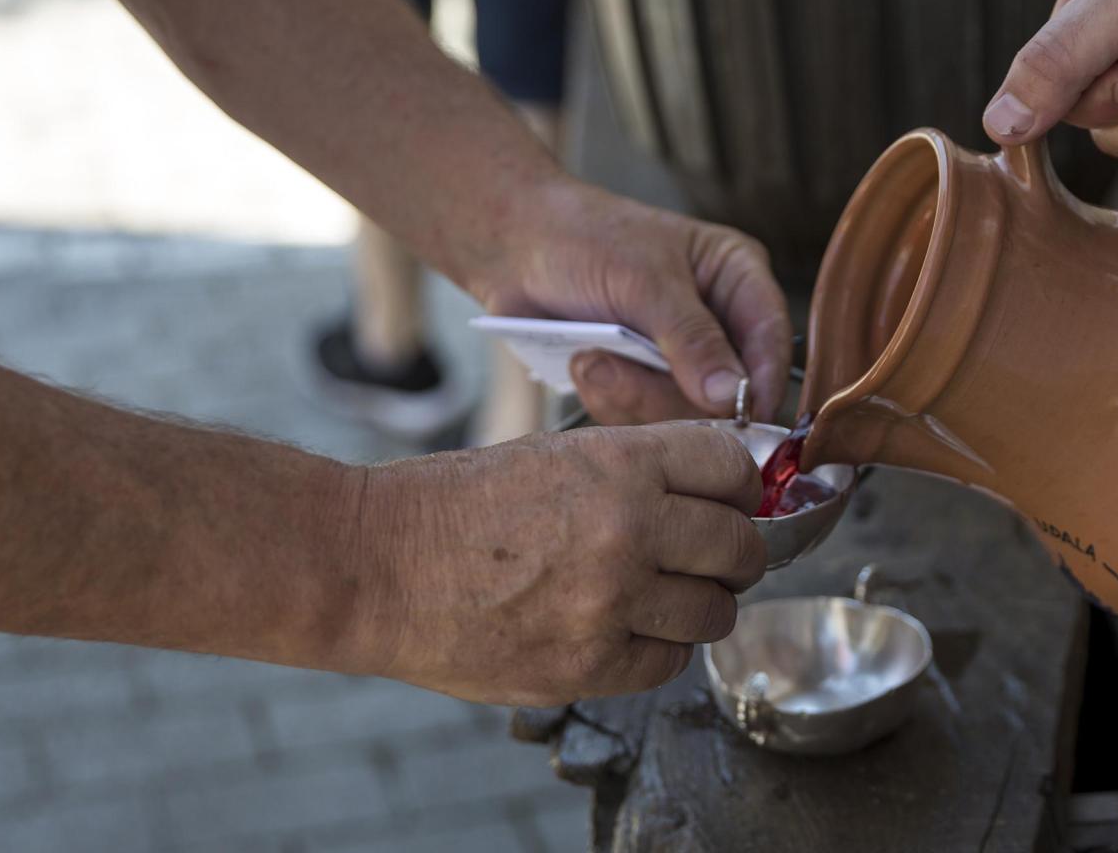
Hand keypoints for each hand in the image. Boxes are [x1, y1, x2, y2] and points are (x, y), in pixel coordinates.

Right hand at [356, 423, 765, 704]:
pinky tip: (629, 630)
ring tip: (669, 597)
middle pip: (740, 546)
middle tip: (717, 556)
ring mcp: (610, 604)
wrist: (377, 565)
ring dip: (702, 605)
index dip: (740, 486)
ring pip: (715, 613)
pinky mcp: (587, 666)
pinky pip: (667, 664)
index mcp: (619, 464)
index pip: (732, 469)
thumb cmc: (455, 504)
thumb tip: (708, 491)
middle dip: (737, 551)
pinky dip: (659, 649)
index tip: (735, 499)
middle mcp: (627, 531)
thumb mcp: (553, 452)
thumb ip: (634, 470)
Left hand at [473, 178, 792, 426]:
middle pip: (730, 393)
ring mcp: (678, 358)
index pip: (771, 337)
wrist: (514, 246)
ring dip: (632, 394)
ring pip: (684, 413)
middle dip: (670, 392)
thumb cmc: (584, 239)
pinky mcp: (643, 383)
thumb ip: (692, 340)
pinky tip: (586, 364)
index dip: (763, 383)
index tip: (743, 419)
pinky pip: (644, 420)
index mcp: (736, 277)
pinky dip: (610, 397)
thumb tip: (735, 396)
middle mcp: (716, 322)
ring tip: (594, 357)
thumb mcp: (644, 282)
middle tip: (620, 368)